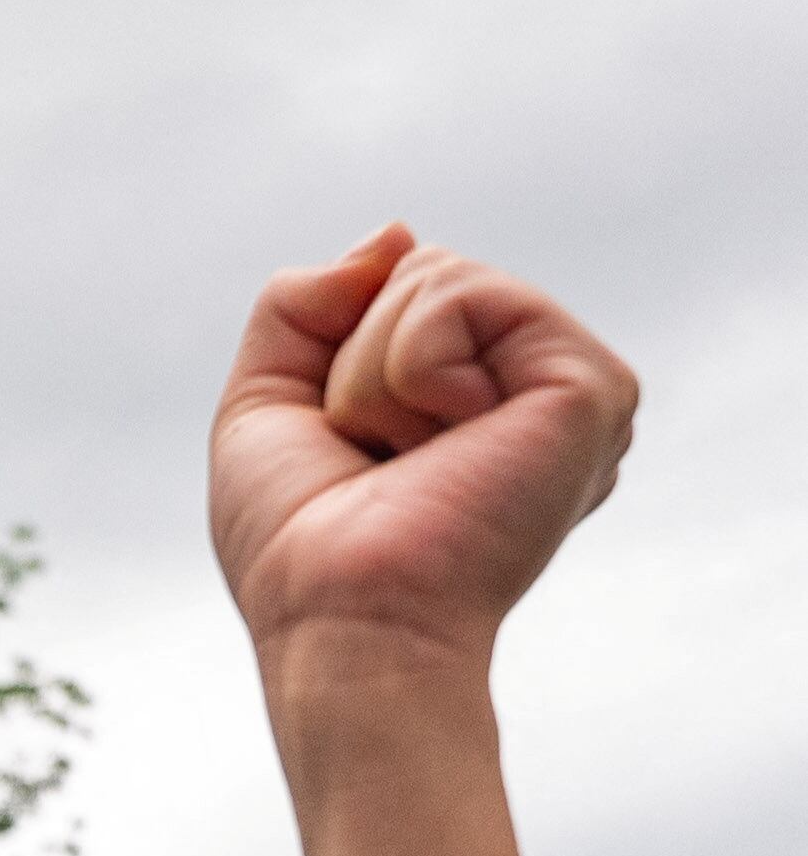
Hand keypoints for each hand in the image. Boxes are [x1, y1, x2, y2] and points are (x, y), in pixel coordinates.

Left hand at [212, 227, 638, 690]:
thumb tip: (395, 234)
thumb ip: (304, 304)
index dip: (338, 362)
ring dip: (373, 373)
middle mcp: (535, 386)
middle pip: (416, 272)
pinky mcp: (591, 384)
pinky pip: (460, 293)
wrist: (341, 621)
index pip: (397, 291)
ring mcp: (572, 383)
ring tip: (407, 458)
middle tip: (377, 459)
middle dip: (353, 362)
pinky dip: (410, 367)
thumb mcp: (265, 403)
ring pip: (433, 276)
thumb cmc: (300, 544)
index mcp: (478, 394)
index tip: (355, 455)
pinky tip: (444, 443)